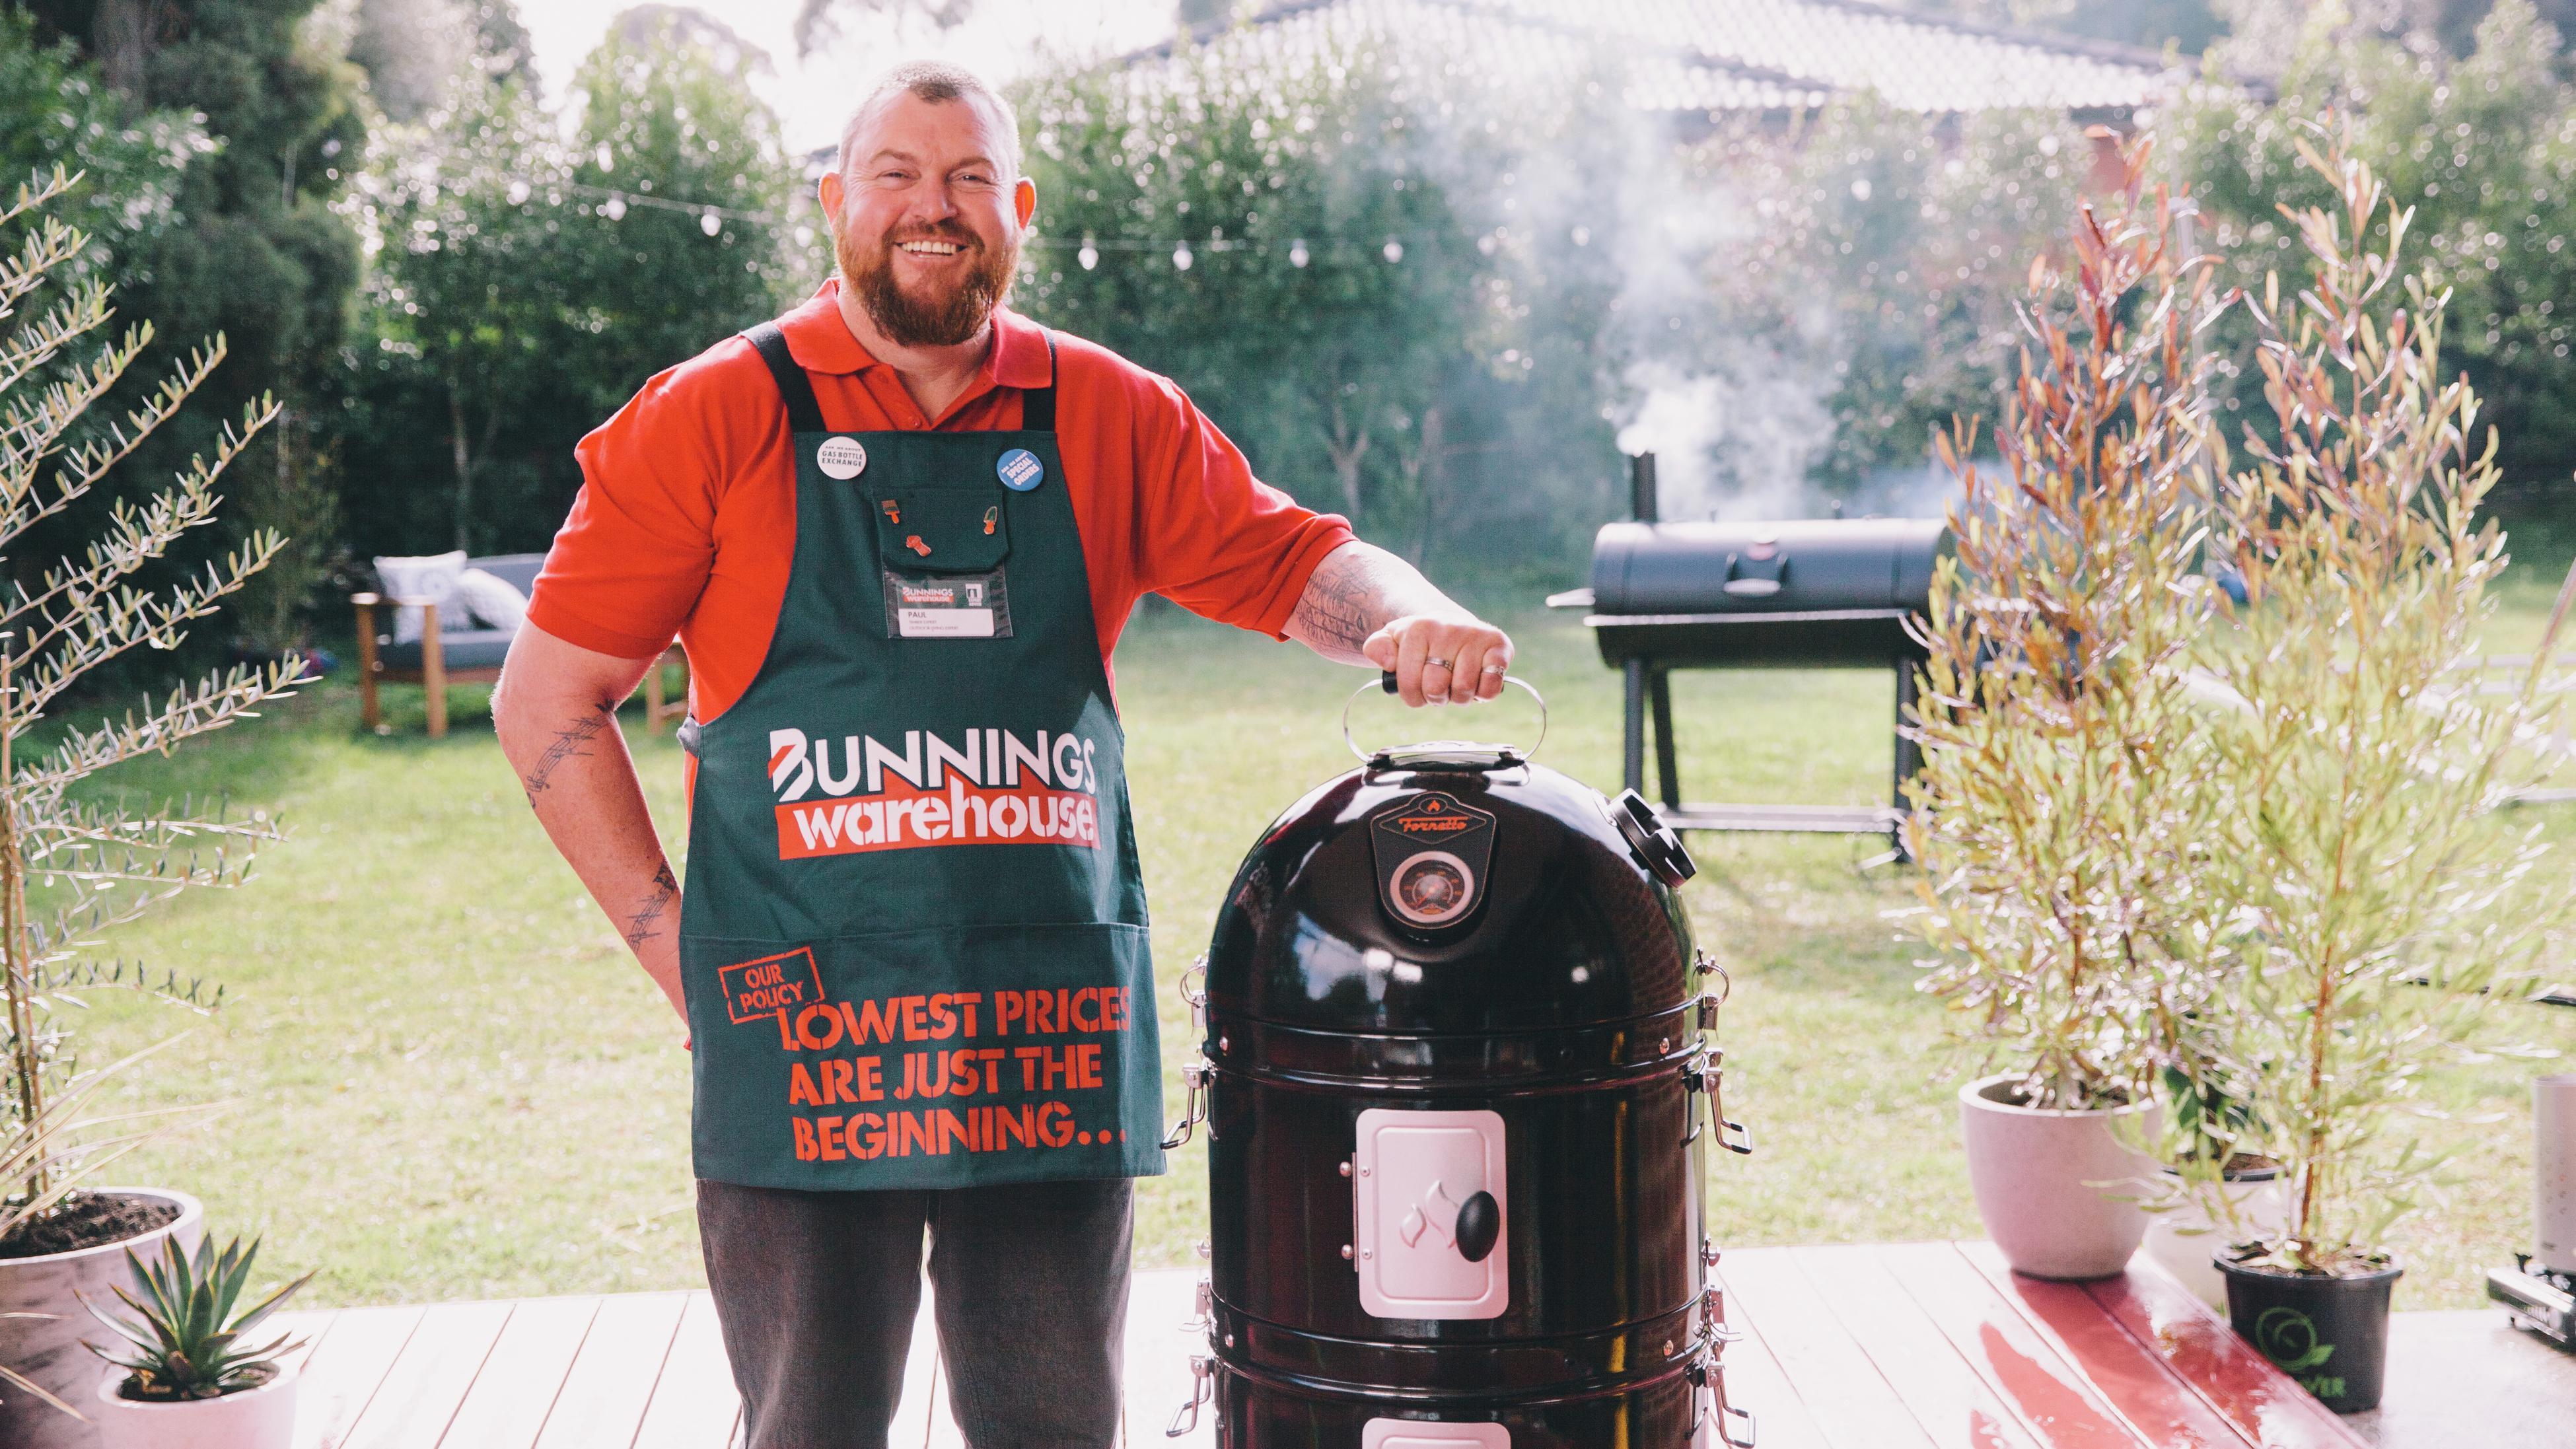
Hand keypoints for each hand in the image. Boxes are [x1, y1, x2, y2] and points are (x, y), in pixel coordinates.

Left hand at [1363, 613, 1513, 705]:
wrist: (1450, 624)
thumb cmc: (1419, 641)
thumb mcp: (1391, 639)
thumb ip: (1377, 648)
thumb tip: (1387, 661)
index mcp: (1419, 628)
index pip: (1409, 684)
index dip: (1412, 696)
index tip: (1417, 687)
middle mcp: (1449, 628)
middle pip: (1436, 688)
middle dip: (1435, 697)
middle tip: (1439, 686)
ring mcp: (1476, 635)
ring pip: (1463, 689)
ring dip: (1458, 697)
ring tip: (1456, 683)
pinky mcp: (1499, 645)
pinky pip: (1491, 685)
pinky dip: (1483, 694)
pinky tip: (1476, 682)